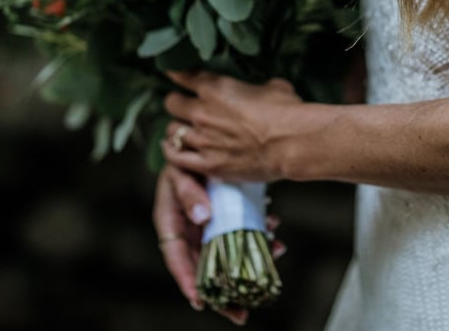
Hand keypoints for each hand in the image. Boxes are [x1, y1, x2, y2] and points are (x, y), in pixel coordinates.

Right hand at [153, 164, 285, 324]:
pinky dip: (258, 233)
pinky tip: (274, 229)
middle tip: (243, 311)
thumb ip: (188, 192)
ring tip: (275, 252)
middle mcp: (191, 229)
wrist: (202, 138)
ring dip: (250, 259)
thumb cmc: (185, 156)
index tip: (202, 302)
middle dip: (225, 291)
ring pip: (228, 252)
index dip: (188, 282)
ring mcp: (211, 224)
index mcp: (172, 223)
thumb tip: (202, 216)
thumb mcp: (181, 171)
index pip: (177, 259)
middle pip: (204, 267)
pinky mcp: (229, 214)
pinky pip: (242, 231)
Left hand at [162, 70, 301, 180]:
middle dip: (177, 103)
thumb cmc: (287, 112)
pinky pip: (176, 159)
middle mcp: (203, 112)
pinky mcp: (208, 165)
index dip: (177, 74)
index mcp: (215, 88)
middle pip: (171, 103)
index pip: (182, 75)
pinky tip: (174, 150)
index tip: (177, 75)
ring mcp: (203, 139)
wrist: (294, 143)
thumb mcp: (272, 87)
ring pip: (172, 131)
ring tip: (183, 130)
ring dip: (177, 129)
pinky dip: (173, 153)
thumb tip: (259, 90)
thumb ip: (254, 87)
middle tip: (184, 106)